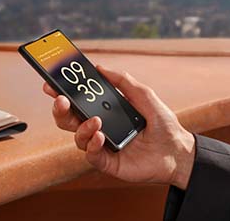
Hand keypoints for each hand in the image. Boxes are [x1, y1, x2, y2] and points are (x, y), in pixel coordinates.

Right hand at [43, 64, 194, 188]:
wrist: (178, 150)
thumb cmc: (163, 123)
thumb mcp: (145, 96)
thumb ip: (124, 81)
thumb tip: (100, 67)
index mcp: (106, 111)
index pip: (79, 102)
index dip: (63, 94)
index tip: (52, 84)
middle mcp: (101, 128)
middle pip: (70, 120)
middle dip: (61, 110)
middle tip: (61, 100)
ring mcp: (103, 146)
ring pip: (78, 137)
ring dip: (81, 127)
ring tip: (95, 121)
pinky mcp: (108, 163)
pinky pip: (91, 156)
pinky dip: (92, 145)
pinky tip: (99, 136)